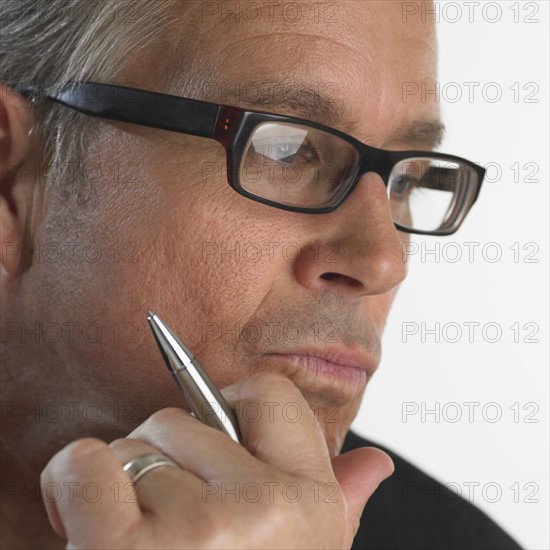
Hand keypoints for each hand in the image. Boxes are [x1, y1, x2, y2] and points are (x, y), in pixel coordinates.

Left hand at [41, 373, 393, 548]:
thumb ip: (340, 505)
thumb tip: (376, 464)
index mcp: (311, 505)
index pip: (269, 393)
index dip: (231, 409)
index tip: (213, 448)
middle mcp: (265, 511)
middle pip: (177, 418)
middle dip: (162, 462)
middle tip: (172, 528)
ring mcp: (198, 530)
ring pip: (130, 447)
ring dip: (119, 491)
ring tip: (141, 547)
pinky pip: (83, 463)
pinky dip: (68, 488)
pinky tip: (90, 531)